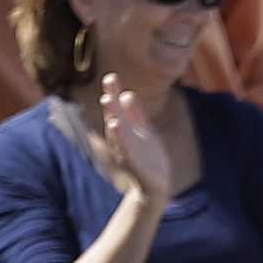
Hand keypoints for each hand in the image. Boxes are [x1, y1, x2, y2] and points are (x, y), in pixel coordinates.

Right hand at [99, 76, 172, 204]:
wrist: (155, 185)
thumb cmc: (148, 156)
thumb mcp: (144, 131)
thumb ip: (135, 114)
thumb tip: (126, 93)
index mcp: (126, 129)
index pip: (118, 108)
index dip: (114, 93)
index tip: (111, 77)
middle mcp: (122, 138)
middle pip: (115, 115)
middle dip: (112, 98)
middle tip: (110, 79)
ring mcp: (126, 150)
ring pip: (118, 130)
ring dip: (113, 114)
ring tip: (107, 98)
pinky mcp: (133, 162)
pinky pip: (125, 148)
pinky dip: (120, 136)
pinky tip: (116, 124)